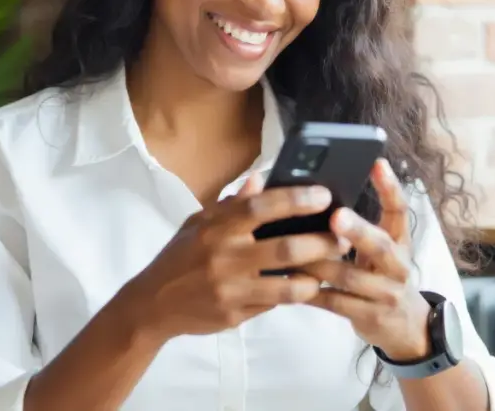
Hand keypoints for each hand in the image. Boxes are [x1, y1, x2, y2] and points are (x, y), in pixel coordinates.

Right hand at [126, 174, 344, 341]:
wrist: (152, 304)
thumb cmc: (179, 257)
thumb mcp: (198, 223)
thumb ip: (230, 204)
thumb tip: (259, 180)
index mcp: (216, 228)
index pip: (261, 207)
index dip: (295, 199)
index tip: (323, 195)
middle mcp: (224, 257)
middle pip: (284, 248)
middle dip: (320, 242)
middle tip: (342, 236)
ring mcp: (231, 289)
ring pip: (287, 284)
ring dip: (316, 275)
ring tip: (333, 267)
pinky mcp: (234, 314)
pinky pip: (274, 304)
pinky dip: (294, 294)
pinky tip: (308, 287)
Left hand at [301, 159, 431, 360]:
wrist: (406, 326)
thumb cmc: (382, 274)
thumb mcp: (382, 249)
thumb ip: (361, 227)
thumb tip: (323, 194)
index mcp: (400, 242)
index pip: (400, 211)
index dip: (390, 187)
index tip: (376, 163)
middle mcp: (398, 265)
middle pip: (380, 245)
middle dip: (358, 230)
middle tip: (336, 216)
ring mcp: (386, 293)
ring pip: (350, 277)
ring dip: (319, 263)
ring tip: (293, 249)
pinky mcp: (369, 316)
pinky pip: (335, 302)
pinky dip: (311, 291)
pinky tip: (291, 280)